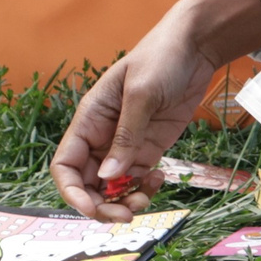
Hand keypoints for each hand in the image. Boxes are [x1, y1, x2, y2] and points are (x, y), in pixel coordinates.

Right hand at [49, 0, 260, 217]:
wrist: (195, 46)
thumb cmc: (160, 58)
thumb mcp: (142, 92)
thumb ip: (126, 135)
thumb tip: (108, 176)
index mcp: (88, 120)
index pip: (65, 165)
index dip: (71, 191)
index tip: (90, 207)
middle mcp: (102, 137)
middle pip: (87, 184)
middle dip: (100, 205)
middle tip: (125, 215)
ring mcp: (126, 145)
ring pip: (112, 188)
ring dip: (123, 202)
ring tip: (145, 199)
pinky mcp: (149, 148)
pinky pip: (138, 180)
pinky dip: (144, 189)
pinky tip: (159, 180)